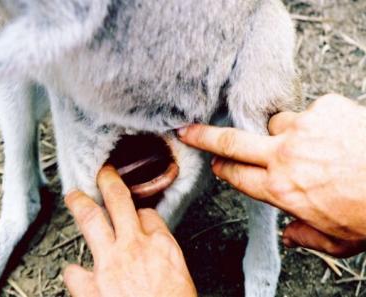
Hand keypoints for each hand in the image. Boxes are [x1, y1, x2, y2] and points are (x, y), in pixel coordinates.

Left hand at [63, 165, 196, 296]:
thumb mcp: (180, 275)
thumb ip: (163, 253)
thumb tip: (153, 240)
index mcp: (162, 246)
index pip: (149, 214)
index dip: (142, 212)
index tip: (138, 214)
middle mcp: (135, 247)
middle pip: (119, 201)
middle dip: (109, 181)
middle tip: (102, 173)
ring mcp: (109, 264)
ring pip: (91, 219)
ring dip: (80, 204)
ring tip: (75, 197)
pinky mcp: (90, 287)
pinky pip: (73, 269)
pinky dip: (75, 270)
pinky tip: (77, 272)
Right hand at [178, 94, 365, 257]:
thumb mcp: (340, 240)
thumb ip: (307, 237)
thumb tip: (290, 237)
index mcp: (282, 189)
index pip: (238, 176)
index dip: (224, 170)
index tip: (216, 164)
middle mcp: (285, 156)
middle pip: (232, 143)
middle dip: (205, 137)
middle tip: (188, 130)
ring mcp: (303, 129)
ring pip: (276, 124)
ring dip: (284, 133)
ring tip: (309, 144)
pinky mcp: (325, 108)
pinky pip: (312, 112)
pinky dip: (319, 122)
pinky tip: (338, 135)